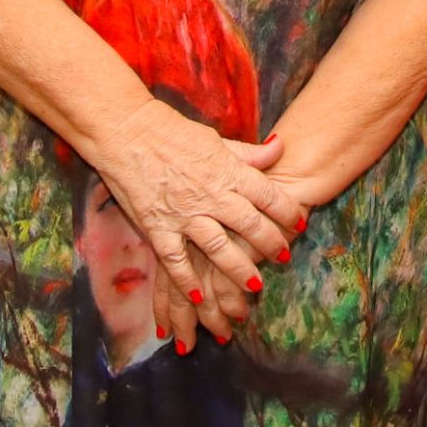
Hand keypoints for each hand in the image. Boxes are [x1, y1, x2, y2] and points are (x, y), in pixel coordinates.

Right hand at [90, 104, 305, 334]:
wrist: (125, 131)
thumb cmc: (171, 131)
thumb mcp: (215, 138)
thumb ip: (248, 152)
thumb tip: (280, 147)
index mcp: (227, 170)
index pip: (267, 195)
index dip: (288, 212)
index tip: (300, 224)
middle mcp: (211, 194)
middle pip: (250, 224)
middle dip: (271, 244)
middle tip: (284, 258)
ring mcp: (184, 213)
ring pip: (219, 248)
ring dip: (240, 270)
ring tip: (256, 287)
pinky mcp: (157, 227)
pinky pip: (176, 260)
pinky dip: (187, 280)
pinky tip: (199, 296)